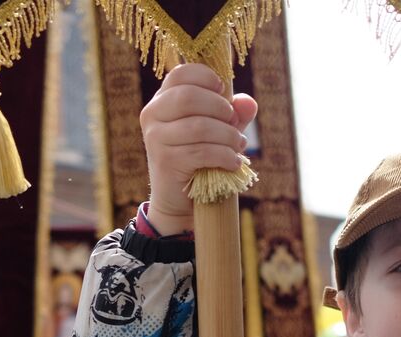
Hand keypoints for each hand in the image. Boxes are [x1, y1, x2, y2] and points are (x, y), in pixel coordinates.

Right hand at [140, 63, 257, 234]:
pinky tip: (234, 162)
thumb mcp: (219, 130)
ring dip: (227, 136)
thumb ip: (234, 113)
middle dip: (221, 109)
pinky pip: (202, 151)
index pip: (180, 74)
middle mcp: (152, 115)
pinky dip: (225, 156)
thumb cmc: (199, 158)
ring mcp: (156, 138)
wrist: (179, 199)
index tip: (223, 90)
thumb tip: (248, 102)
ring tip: (239, 145)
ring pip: (199, 126)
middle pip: (188, 97)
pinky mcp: (165, 160)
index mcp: (162, 100)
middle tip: (234, 123)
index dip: (206, 76)